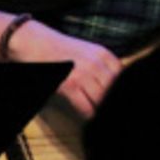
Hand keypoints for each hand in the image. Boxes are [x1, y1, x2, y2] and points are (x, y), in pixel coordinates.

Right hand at [5, 19, 121, 117]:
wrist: (34, 42)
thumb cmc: (61, 49)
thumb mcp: (88, 52)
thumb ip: (103, 65)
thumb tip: (117, 83)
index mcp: (104, 55)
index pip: (125, 77)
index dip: (123, 90)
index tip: (123, 99)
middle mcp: (97, 63)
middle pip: (115, 90)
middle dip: (114, 101)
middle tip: (114, 111)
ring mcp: (83, 74)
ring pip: (103, 100)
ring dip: (103, 110)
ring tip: (103, 116)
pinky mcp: (69, 85)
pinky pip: (86, 106)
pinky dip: (89, 115)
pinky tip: (89, 117)